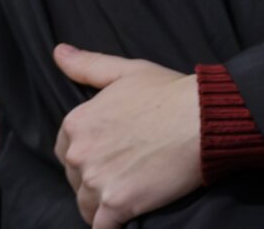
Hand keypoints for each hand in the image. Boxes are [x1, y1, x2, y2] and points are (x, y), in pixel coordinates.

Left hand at [53, 45, 202, 228]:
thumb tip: (59, 52)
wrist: (205, 117)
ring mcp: (97, 180)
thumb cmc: (171, 92)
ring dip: (104, 202)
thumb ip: (88, 65)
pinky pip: (101, 227)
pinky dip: (110, 225)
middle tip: (128, 170)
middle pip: (76, 178)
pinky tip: (125, 218)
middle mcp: (80, 153)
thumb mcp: (128, 71)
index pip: (66, 150)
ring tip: (132, 191)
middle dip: (96, 177)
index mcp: (78, 122)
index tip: (113, 152)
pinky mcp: (117, 204)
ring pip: (86, 204)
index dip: (89, 152)